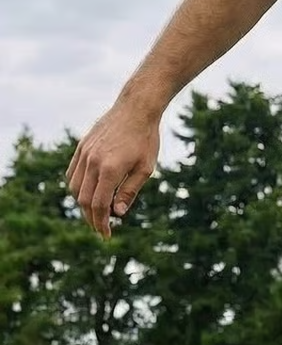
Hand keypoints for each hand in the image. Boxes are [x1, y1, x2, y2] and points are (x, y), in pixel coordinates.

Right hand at [66, 105, 160, 238]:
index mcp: (110, 170)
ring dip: (83, 204)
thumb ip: (130, 191)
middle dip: (92, 218)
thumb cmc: (146, 139)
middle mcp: (93, 162)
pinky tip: (87, 193)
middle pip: (84, 200)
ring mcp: (84, 154)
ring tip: (96, 213)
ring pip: (75, 188)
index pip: (99, 205)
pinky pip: (72, 173)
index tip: (106, 235)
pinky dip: (77, 187)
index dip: (101, 223)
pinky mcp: (81, 147)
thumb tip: (117, 213)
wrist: (136, 108)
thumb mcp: (145, 169)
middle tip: (101, 228)